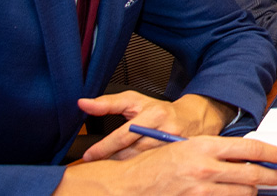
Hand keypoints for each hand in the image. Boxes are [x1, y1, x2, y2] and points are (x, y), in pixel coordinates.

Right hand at [57, 135, 276, 194]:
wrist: (128, 186)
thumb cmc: (154, 165)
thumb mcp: (185, 147)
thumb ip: (213, 151)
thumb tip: (242, 155)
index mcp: (203, 148)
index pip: (249, 150)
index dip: (271, 153)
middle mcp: (205, 169)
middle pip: (252, 175)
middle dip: (271, 176)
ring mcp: (201, 191)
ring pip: (243, 193)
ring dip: (253, 191)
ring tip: (257, 188)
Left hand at [80, 93, 236, 161]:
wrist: (194, 118)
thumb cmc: (160, 110)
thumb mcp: (134, 100)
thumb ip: (107, 103)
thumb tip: (82, 104)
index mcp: (153, 114)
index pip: (123, 134)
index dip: (104, 147)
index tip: (89, 156)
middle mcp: (166, 130)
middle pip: (132, 152)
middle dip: (112, 160)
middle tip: (96, 166)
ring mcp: (174, 146)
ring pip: (143, 163)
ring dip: (126, 169)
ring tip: (112, 173)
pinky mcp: (179, 157)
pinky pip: (155, 169)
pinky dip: (142, 173)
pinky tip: (133, 176)